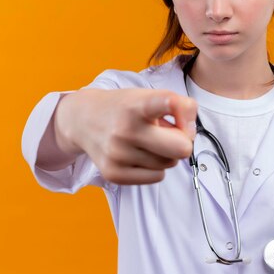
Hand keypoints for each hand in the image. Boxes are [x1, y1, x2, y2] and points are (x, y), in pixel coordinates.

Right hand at [55, 88, 197, 184]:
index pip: (167, 103)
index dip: (180, 108)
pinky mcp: (114, 174)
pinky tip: (139, 153)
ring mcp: (118, 154)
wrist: (84, 119)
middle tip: (170, 133)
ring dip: (165, 153)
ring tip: (146, 140)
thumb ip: (180, 108)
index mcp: (138, 105)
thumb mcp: (150, 96)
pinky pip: (157, 177)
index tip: (176, 108)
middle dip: (184, 142)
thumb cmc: (125, 108)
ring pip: (170, 163)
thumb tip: (189, 135)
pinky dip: (155, 167)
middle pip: (182, 148)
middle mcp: (126, 130)